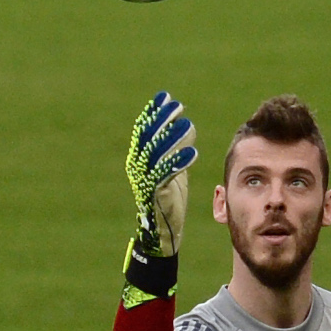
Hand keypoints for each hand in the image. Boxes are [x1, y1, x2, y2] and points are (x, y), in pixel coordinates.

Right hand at [126, 92, 197, 257]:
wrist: (161, 233)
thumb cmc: (167, 199)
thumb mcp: (172, 170)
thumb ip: (176, 149)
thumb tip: (186, 125)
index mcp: (138, 159)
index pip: (143, 130)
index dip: (153, 113)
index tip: (165, 97)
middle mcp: (136, 167)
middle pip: (147, 138)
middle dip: (162, 120)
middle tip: (177, 105)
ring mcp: (144, 181)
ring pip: (156, 154)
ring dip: (171, 137)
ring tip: (186, 123)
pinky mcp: (155, 194)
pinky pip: (166, 175)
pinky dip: (178, 162)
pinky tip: (193, 152)